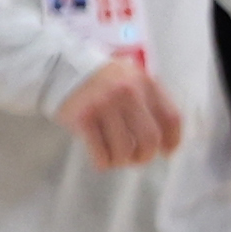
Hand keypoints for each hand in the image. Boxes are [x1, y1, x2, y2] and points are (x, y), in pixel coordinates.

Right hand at [56, 59, 187, 169]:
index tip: (166, 152)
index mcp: (144, 82)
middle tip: (137, 159)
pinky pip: (100, 152)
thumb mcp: (129, 78)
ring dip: (122, 160)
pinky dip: (103, 162)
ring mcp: (104, 105)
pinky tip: (102, 160)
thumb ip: (147, 99)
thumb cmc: (99, 79)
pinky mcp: (82, 118)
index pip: (171, 117)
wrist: (57, 69)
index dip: (172, 140)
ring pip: (124, 149)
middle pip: (150, 138)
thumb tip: (164, 139)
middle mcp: (127, 92)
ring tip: (117, 159)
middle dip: (145, 156)